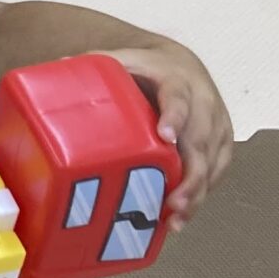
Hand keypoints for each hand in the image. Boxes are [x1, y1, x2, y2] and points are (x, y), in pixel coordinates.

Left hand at [108, 40, 232, 229]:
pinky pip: (216, 171)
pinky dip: (201, 194)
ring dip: (196, 192)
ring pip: (212, 162)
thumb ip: (93, 66)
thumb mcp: (122, 59)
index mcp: (177, 80)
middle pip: (200, 141)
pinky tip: (181, 216)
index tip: (166, 137)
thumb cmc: (147, 68)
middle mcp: (203, 103)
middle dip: (190, 174)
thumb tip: (57, 67)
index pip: (178, 98)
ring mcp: (216, 125)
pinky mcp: (221, 143)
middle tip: (172, 201)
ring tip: (175, 218)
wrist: (182, 65)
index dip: (174, 117)